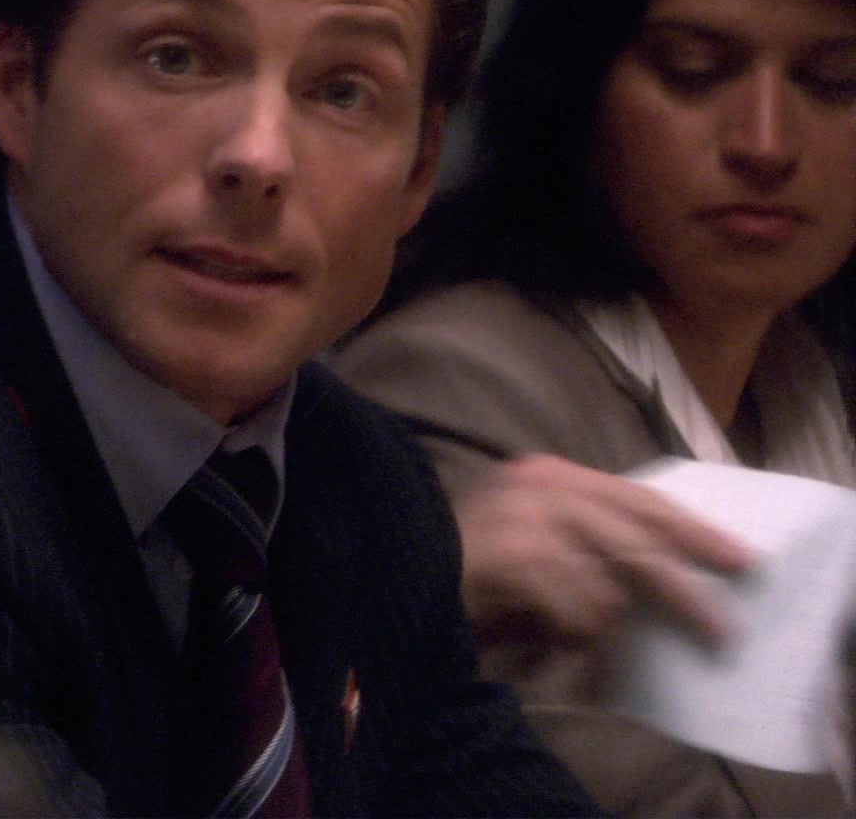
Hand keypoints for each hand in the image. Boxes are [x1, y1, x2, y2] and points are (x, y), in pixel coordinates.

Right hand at [456, 453, 754, 645]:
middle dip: (683, 590)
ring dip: (598, 628)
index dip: (693, 530)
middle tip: (718, 632)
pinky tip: (545, 649)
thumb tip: (652, 576)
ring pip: (610, 584)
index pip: (640, 497)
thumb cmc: (455, 563)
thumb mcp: (526, 537)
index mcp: (548, 473)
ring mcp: (527, 516)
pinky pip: (577, 611)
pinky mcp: (515, 555)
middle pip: (641, 538)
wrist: (383, 573)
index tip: (739, 560)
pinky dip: (570, 637)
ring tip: (574, 649)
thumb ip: (580, 542)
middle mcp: (541, 484)